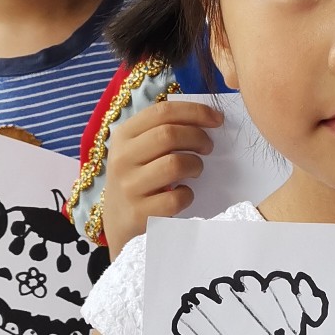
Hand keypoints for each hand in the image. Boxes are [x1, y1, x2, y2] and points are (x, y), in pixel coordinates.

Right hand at [103, 99, 223, 256]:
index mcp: (124, 136)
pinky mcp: (139, 212)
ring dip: (195, 166)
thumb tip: (206, 118)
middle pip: (169, 135)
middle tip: (208, 147)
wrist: (118, 222)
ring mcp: (128, 186)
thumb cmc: (138, 179)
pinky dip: (188, 195)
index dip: (195, 112)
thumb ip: (162, 131)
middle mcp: (122, 158)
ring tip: (195, 170)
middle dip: (198, 138)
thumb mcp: (138, 150)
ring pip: (174, 164)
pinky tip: (183, 194)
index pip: (162, 112)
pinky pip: (176, 198)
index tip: (217, 119)